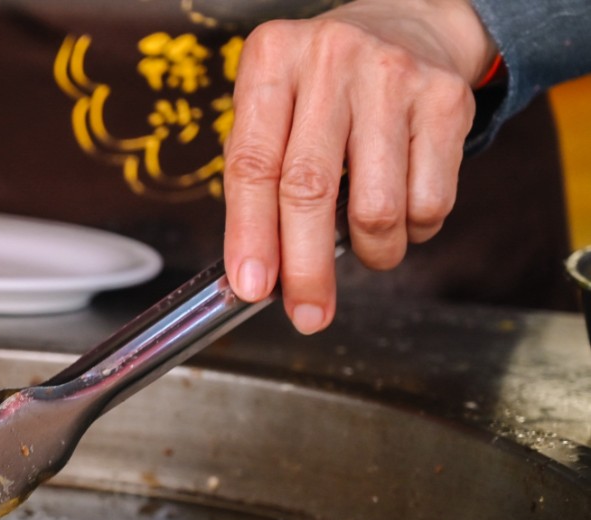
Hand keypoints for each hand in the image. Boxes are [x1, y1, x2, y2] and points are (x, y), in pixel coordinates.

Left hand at [222, 0, 496, 332]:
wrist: (407, 25)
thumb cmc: (322, 88)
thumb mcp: (273, 111)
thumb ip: (256, 182)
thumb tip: (257, 275)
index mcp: (272, 60)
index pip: (252, 165)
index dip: (250, 234)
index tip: (252, 287)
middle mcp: (330, 60)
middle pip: (310, 189)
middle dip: (306, 268)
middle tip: (307, 313)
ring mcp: (393, 76)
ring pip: (376, 207)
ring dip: (370, 251)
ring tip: (365, 246)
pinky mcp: (446, 100)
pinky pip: (429, 202)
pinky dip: (413, 231)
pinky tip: (402, 213)